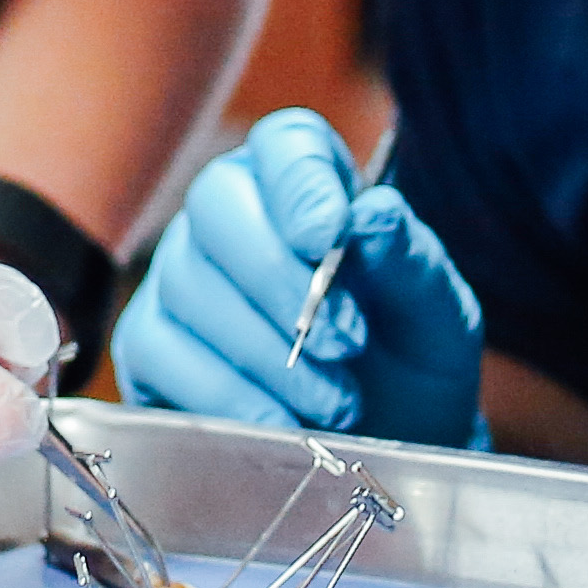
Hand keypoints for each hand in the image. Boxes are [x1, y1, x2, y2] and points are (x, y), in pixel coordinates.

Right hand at [108, 109, 485, 444]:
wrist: (389, 443)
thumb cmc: (409, 360)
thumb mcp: (436, 313)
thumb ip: (409, 260)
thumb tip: (374, 214)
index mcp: (307, 182)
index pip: (285, 144)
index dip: (300, 183)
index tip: (329, 238)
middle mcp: (230, 215)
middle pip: (216, 205)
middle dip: (278, 279)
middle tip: (346, 344)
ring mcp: (180, 277)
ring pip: (188, 284)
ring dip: (266, 351)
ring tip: (338, 403)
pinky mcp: (151, 346)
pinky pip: (159, 353)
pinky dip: (224, 393)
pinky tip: (279, 423)